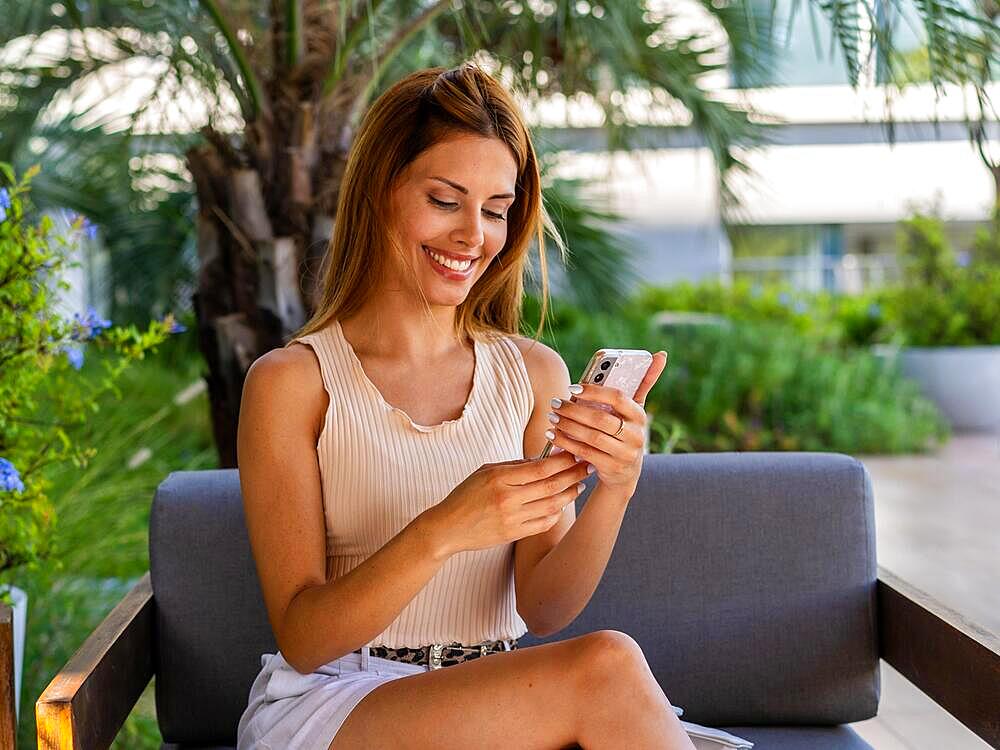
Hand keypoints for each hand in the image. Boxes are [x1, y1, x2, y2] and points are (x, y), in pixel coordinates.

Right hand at [423, 452, 591, 554]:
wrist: (447, 528)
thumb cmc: (466, 495)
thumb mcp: (486, 471)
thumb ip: (515, 465)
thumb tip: (544, 458)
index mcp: (500, 478)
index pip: (541, 467)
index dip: (562, 460)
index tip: (575, 453)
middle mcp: (508, 498)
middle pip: (551, 485)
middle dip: (573, 474)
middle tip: (587, 466)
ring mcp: (512, 518)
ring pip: (552, 505)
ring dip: (569, 494)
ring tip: (579, 485)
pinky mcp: (513, 535)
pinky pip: (544, 523)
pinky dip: (556, 513)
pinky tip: (561, 504)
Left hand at [545, 351, 667, 493]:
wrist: (625, 474)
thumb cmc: (626, 432)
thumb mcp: (635, 410)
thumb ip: (645, 382)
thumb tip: (661, 354)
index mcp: (640, 416)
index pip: (618, 399)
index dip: (595, 392)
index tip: (573, 388)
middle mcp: (636, 436)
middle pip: (600, 419)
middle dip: (574, 410)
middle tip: (556, 403)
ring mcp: (625, 454)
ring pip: (591, 437)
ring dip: (567, 426)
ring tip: (552, 417)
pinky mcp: (611, 468)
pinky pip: (584, 452)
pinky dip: (566, 443)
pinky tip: (553, 435)